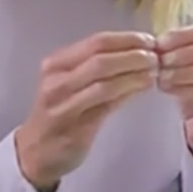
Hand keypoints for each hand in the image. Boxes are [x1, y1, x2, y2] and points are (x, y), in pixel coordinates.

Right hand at [14, 31, 157, 191]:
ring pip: (104, 80)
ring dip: (134, 73)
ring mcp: (62, 103)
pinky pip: (106, 104)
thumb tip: (140, 52)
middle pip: (100, 57)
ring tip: (155, 71)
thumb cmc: (59, 113)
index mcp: (56, 63)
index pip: (96, 41)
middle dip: (133, 54)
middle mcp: (56, 79)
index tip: (150, 41)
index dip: (127, 39)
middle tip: (157, 56)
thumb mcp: (73, 84)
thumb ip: (101, 69)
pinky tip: (143, 87)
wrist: (35, 152)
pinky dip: (128, 92)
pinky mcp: (74, 126)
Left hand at [155, 21, 192, 162]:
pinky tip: (168, 89)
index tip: (160, 42)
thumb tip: (159, 42)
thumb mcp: (192, 62)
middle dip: (188, 52)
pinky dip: (187, 89)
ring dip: (186, 71)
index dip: (185, 34)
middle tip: (162, 60)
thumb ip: (181, 48)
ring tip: (162, 76)